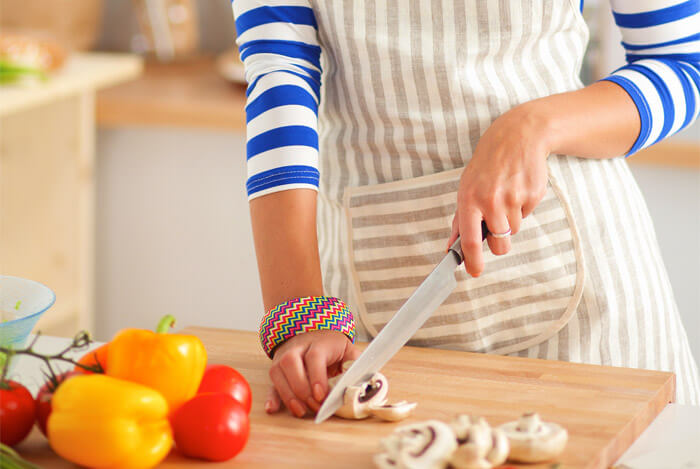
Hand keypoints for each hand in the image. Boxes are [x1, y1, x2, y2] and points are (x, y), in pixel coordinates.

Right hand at [266, 330, 358, 417]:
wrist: (314, 332)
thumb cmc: (332, 345)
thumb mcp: (347, 349)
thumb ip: (355, 364)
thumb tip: (360, 382)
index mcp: (318, 342)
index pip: (314, 356)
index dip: (316, 376)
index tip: (320, 395)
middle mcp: (297, 347)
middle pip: (290, 362)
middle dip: (301, 388)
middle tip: (314, 405)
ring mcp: (284, 356)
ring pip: (278, 372)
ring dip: (288, 395)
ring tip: (301, 410)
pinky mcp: (277, 369)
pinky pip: (272, 382)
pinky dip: (272, 396)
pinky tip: (273, 408)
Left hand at [448, 104, 550, 276]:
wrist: (517, 137)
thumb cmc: (487, 165)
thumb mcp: (467, 187)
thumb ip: (460, 220)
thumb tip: (452, 248)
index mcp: (469, 200)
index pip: (470, 240)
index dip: (473, 260)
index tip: (474, 272)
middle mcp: (491, 201)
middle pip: (500, 244)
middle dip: (500, 244)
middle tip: (497, 228)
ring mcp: (514, 198)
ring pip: (515, 230)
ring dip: (510, 220)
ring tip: (505, 196)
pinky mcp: (533, 195)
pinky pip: (527, 215)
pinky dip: (522, 208)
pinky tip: (517, 188)